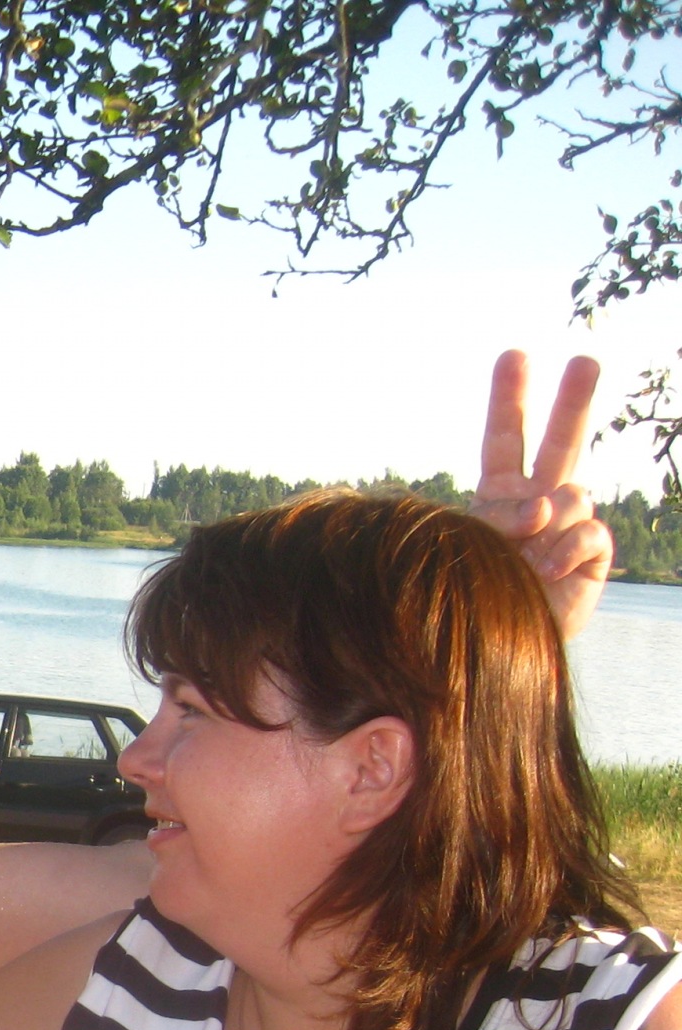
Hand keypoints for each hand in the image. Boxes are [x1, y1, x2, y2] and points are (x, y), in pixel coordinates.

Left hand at [474, 351, 613, 640]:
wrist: (492, 649)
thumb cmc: (465, 600)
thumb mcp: (464, 552)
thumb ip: (498, 520)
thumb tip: (543, 506)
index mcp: (498, 494)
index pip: (504, 438)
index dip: (509, 397)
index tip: (514, 354)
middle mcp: (538, 501)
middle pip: (560, 441)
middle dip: (574, 400)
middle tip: (588, 358)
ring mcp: (567, 526)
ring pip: (571, 493)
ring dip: (547, 520)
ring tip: (525, 556)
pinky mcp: (591, 555)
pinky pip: (587, 533)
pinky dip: (565, 550)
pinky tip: (546, 571)